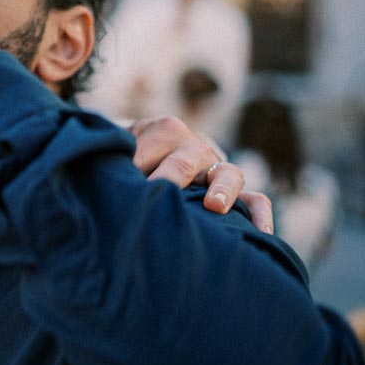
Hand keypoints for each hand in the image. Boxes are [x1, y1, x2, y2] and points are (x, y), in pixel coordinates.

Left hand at [128, 116, 274, 232]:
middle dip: (169, 178)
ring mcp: (216, 167)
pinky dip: (260, 214)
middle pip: (185, 161)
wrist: (155, 149)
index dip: (134, 166)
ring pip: (229, 174)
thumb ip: (115, 157)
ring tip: (214, 206)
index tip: (119, 183)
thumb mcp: (123, 146)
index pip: (150, 145)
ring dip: (222, 189)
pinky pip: (255, 199)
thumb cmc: (133, 152)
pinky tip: (260, 234)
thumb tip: (104, 179)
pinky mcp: (233, 189)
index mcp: (165, 130)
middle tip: (153, 193)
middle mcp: (194, 146)